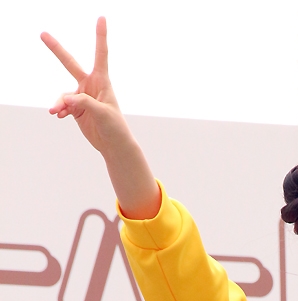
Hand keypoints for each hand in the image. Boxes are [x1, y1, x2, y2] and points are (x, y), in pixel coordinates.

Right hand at [42, 17, 129, 153]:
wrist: (113, 145)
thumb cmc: (115, 127)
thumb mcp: (103, 114)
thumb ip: (85, 104)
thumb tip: (68, 99)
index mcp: (102, 81)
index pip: (101, 54)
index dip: (100, 36)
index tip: (101, 18)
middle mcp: (90, 85)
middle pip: (70, 63)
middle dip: (56, 49)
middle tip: (42, 34)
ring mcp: (82, 97)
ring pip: (64, 95)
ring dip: (60, 103)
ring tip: (56, 112)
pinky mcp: (76, 109)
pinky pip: (63, 105)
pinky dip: (60, 109)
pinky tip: (58, 115)